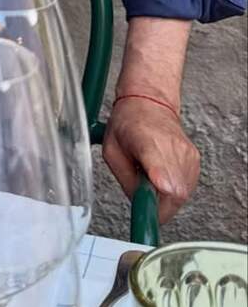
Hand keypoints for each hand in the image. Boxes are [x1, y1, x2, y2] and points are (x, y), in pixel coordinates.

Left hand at [102, 95, 200, 223]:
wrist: (149, 101)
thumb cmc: (127, 122)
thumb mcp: (112, 151)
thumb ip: (125, 181)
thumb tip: (139, 204)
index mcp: (146, 142)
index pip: (160, 170)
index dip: (160, 188)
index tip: (157, 200)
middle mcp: (171, 148)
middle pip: (174, 193)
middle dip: (158, 205)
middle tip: (144, 192)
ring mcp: (186, 154)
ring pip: (182, 194)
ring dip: (166, 196)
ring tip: (151, 175)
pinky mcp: (195, 159)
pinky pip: (187, 186)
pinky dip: (174, 187)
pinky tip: (162, 173)